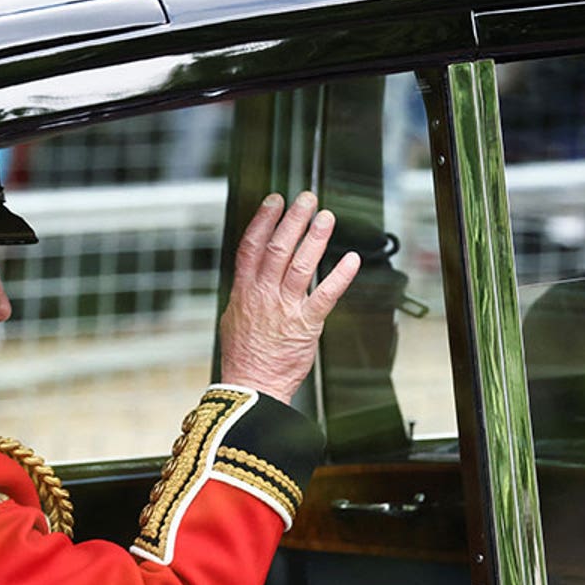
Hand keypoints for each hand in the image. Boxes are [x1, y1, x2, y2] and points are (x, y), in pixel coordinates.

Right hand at [218, 191, 360, 403]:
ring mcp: (285, 308)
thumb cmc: (245, 356)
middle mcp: (264, 295)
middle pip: (278, 247)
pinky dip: (340, 276)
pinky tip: (351, 259)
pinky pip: (325, 295)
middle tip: (306, 199)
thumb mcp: (233, 317)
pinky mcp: (306, 324)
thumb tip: (250, 273)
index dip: (264, 220)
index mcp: (244, 291)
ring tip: (326, 218)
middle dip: (293, 219)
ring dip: (315, 238)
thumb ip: (245, 292)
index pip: (251, 246)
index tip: (275, 201)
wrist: (252, 386)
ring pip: (301, 265)